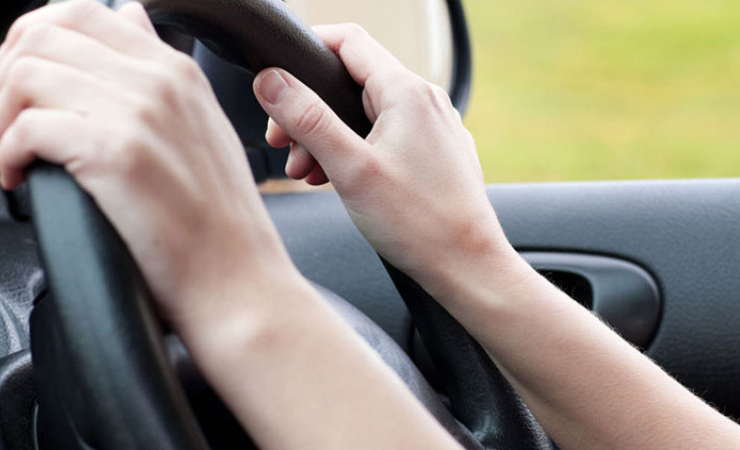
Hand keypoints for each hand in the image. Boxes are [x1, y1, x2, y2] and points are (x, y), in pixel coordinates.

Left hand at [0, 0, 297, 326]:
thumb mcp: (204, 128)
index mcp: (177, 72)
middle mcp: (159, 82)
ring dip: (3, 113)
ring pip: (27, 74)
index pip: (82, 13)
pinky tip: (22, 176)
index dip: (35, 40)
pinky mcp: (115, 155)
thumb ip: (161, 72)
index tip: (27, 81)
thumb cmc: (221, 223)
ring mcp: (139, 114)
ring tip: (17, 150)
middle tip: (12, 117)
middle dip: (9, 74)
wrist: (239, 281)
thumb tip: (128, 19)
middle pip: (44, 35)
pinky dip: (9, 153)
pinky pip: (28, 127)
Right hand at [255, 24, 516, 294]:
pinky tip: (340, 182)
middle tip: (287, 147)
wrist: (468, 266)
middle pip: (352, 82)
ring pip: (367, 114)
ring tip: (309, 174)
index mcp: (407, 92)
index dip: (307, 51)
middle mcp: (427, 100)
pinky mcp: (436, 153)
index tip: (277, 77)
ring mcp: (435, 126)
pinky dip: (358, 151)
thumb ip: (307, 119)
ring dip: (330, 137)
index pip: (348, 40)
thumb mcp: (350, 169)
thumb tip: (271, 80)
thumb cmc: (419, 224)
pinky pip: (388, 136)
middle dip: (312, 111)